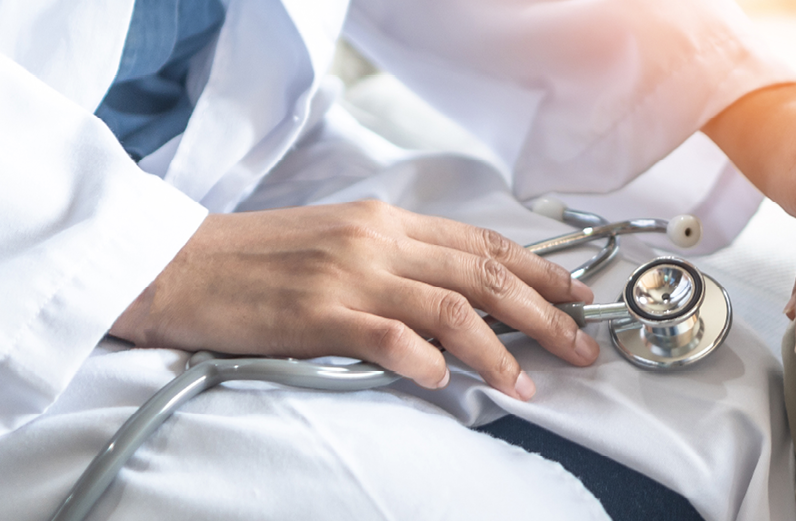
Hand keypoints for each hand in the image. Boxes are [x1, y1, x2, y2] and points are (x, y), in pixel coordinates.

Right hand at [110, 200, 597, 400]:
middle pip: (484, 276)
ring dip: (500, 349)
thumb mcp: (336, 242)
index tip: (579, 297)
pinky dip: (425, 358)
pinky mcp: (317, 315)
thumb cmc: (252, 260)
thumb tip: (457, 295)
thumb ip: (396, 261)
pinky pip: (388, 335)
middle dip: (545, 314)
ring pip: (451, 308)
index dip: (542, 271)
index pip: (483, 244)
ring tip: (528, 382)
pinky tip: (445, 380)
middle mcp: (377, 243)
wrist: (170, 265)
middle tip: (583, 347)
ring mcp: (349, 277)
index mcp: (385, 223)